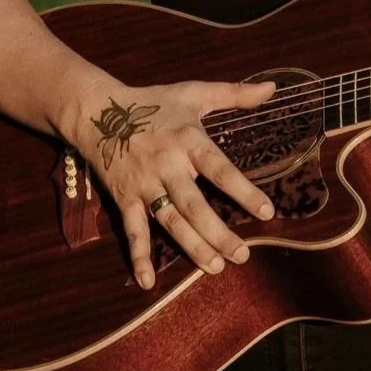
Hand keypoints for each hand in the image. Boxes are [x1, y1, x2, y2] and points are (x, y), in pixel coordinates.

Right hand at [68, 72, 278, 291]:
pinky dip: (138, 256)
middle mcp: (167, 166)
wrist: (96, 112)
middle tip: (242, 256)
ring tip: (215, 267)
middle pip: (195, 205)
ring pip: (170, 221)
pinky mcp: (125, 198)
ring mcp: (144, 185)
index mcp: (188, 141)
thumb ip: (234, 93)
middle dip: (219, 233)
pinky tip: (148, 282)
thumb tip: (273, 88)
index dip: (243, 191)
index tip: (266, 212)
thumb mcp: (193, 93)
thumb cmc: (152, 102)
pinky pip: (133, 230)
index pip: (220, 169)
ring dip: (192, 246)